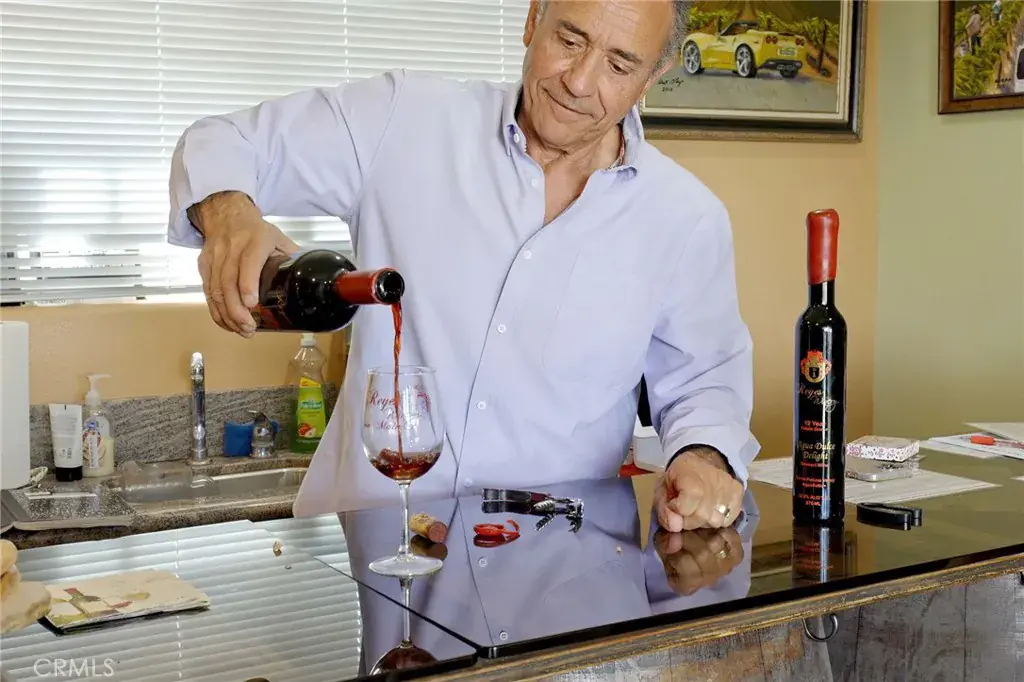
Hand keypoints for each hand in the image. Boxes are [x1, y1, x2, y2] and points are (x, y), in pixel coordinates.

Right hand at [190, 191, 298, 336]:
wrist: (226, 215)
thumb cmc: (255, 230)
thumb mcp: (278, 238)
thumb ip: (292, 258)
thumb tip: (311, 281)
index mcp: (255, 240)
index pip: (248, 262)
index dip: (248, 284)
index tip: (252, 304)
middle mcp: (232, 248)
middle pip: (227, 281)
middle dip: (236, 309)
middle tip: (248, 328)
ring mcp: (215, 257)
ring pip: (215, 289)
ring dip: (227, 314)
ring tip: (241, 330)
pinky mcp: (205, 265)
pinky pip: (207, 291)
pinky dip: (216, 311)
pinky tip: (227, 323)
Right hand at [653, 526, 743, 595]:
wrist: (694, 539)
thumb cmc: (675, 545)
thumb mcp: (662, 544)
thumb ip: (664, 542)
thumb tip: (674, 540)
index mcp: (684, 584)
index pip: (683, 565)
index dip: (677, 547)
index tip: (674, 538)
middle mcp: (707, 581)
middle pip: (702, 555)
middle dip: (691, 537)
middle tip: (686, 529)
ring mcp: (724, 569)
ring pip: (716, 545)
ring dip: (705, 532)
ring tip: (699, 529)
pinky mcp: (737, 556)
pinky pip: (731, 538)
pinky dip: (722, 530)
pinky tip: (714, 530)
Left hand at [654, 448, 742, 530]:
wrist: (700, 458)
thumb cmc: (679, 475)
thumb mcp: (662, 489)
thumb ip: (664, 509)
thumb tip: (675, 527)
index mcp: (690, 479)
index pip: (685, 508)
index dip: (677, 510)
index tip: (674, 503)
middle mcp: (713, 483)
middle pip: (702, 518)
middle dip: (689, 519)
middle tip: (686, 509)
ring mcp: (729, 487)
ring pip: (716, 521)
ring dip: (705, 520)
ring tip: (699, 508)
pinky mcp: (739, 492)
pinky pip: (729, 519)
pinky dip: (719, 517)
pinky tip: (712, 508)